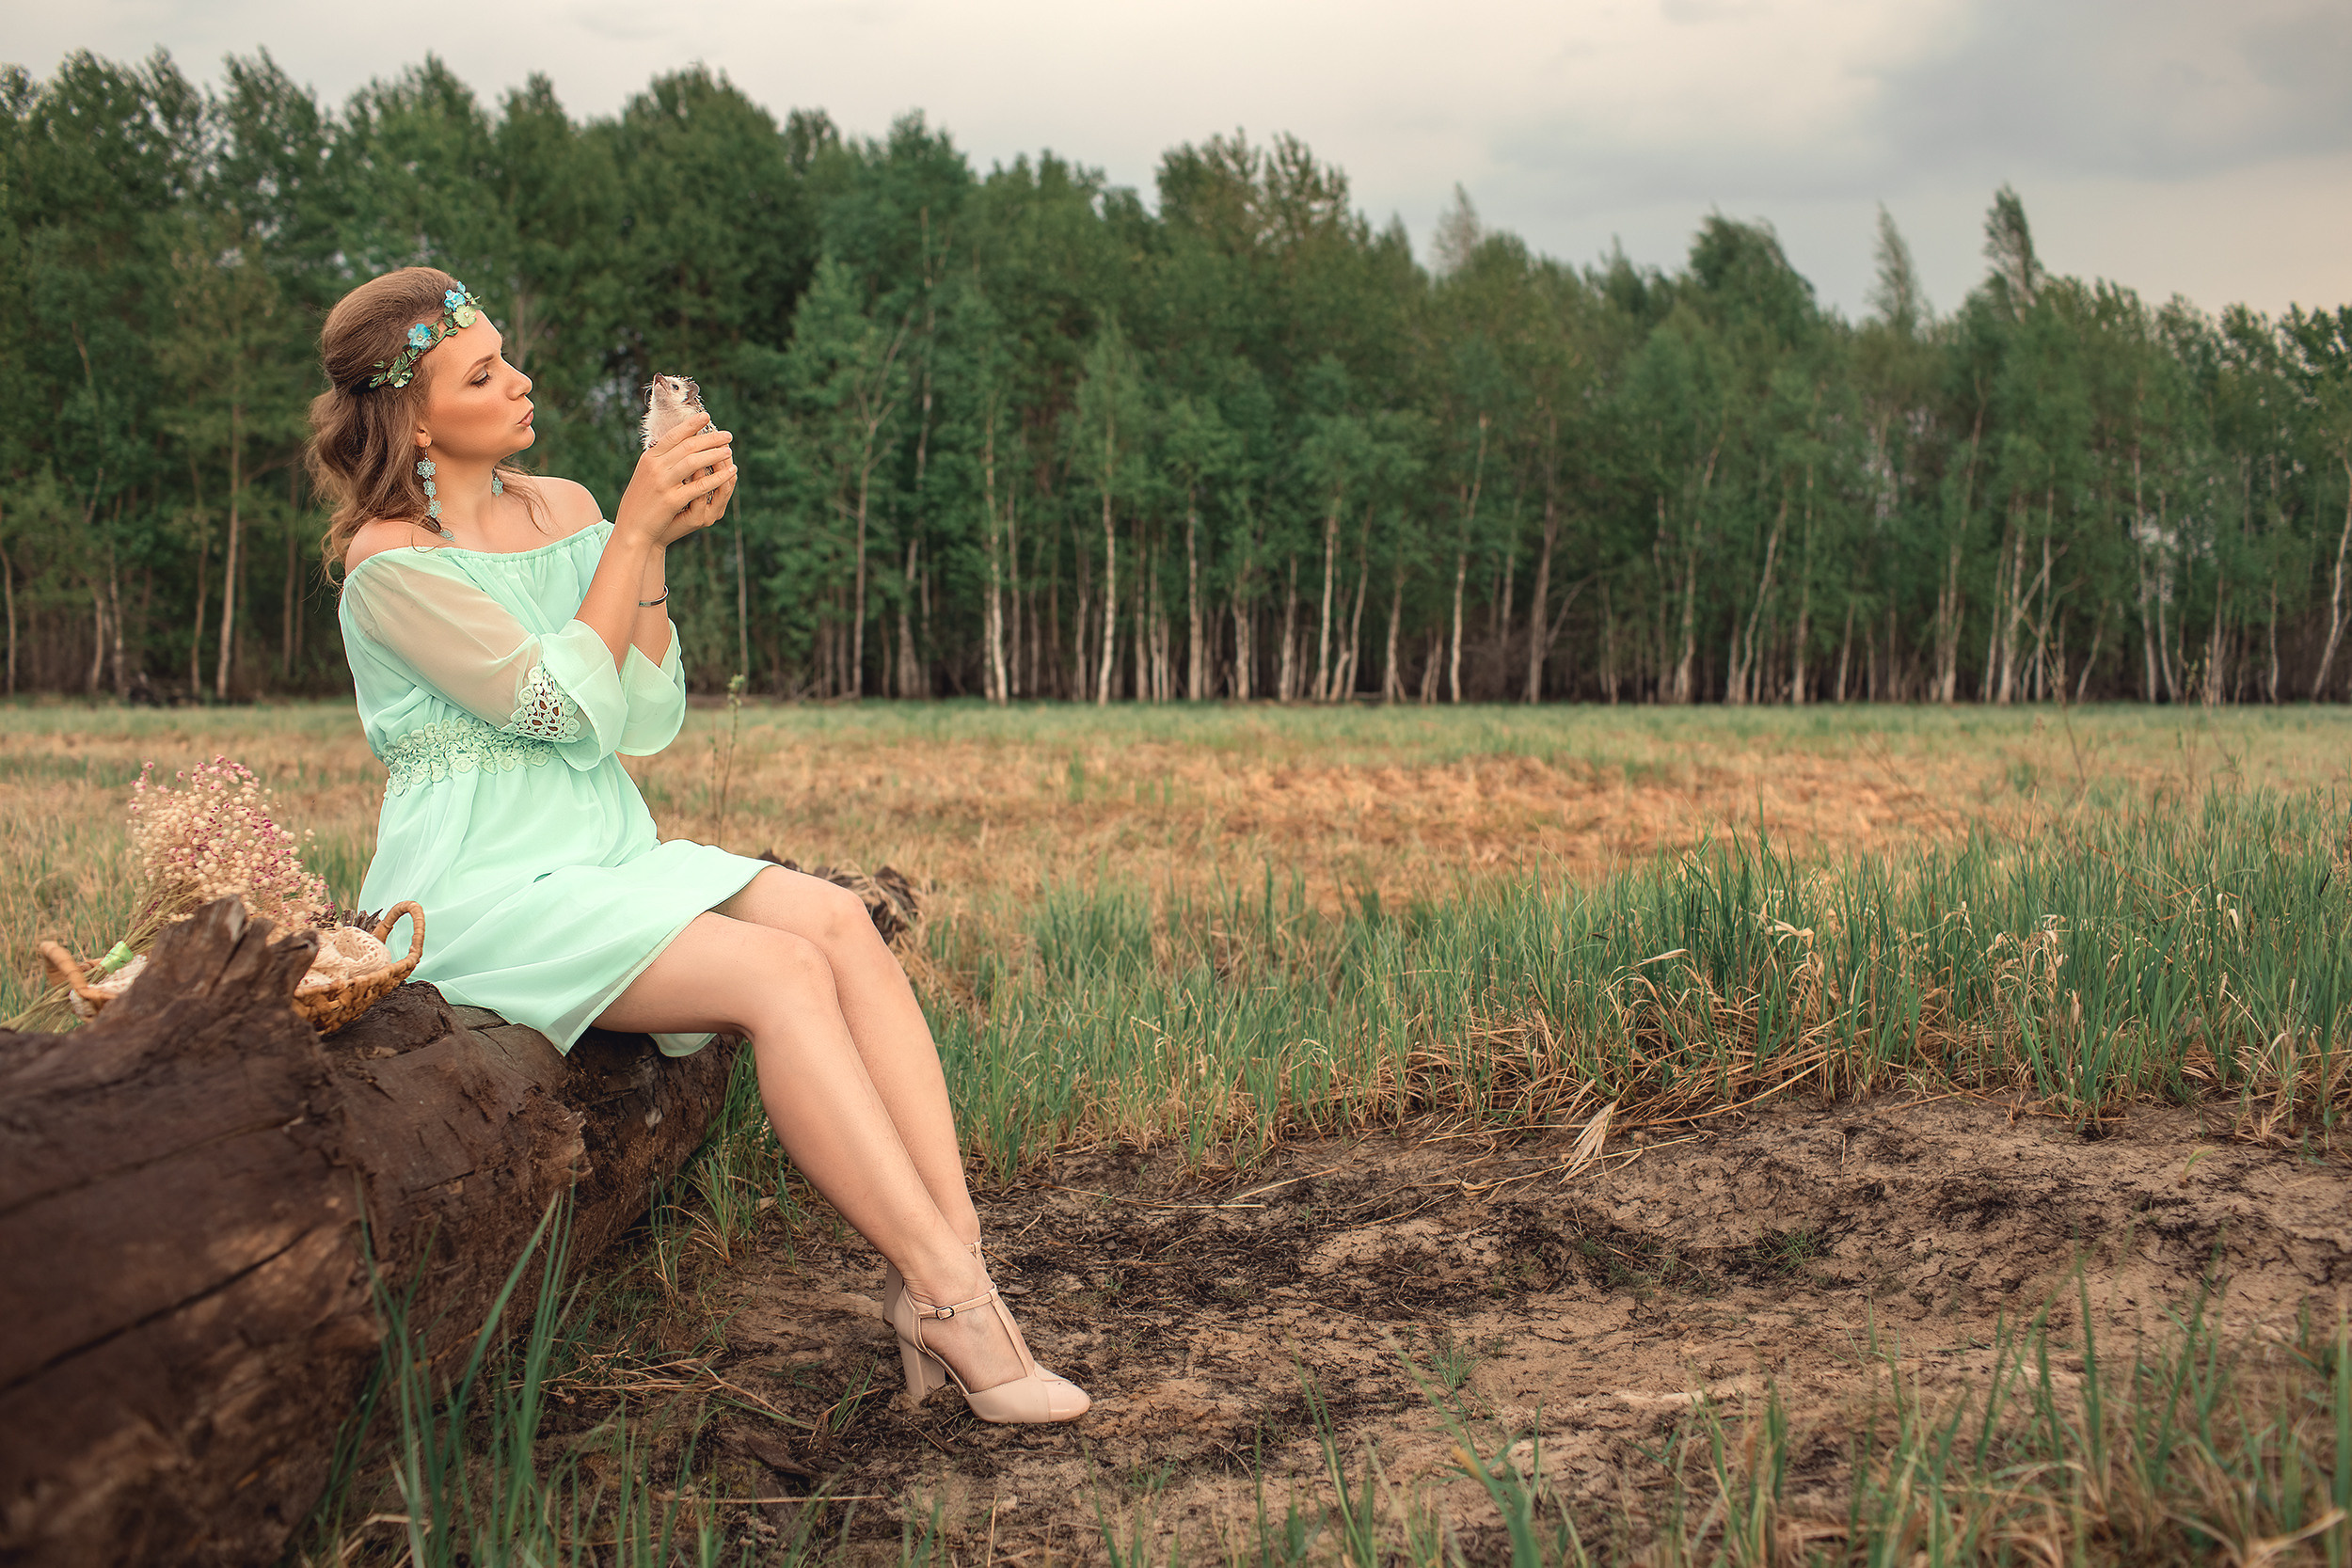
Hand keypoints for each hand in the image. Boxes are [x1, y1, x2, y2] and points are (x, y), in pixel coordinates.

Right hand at [615, 420, 735, 547]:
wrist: (632, 529)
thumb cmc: (641, 503)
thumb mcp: (645, 476)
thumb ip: (660, 461)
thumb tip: (677, 444)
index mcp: (649, 459)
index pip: (673, 435)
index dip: (691, 425)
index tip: (706, 416)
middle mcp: (655, 467)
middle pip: (687, 446)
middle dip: (710, 438)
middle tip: (727, 435)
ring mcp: (663, 483)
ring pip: (694, 462)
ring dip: (715, 454)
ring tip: (729, 450)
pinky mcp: (672, 500)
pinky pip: (700, 486)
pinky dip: (718, 477)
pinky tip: (730, 472)